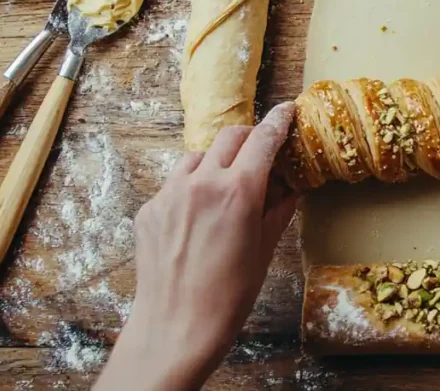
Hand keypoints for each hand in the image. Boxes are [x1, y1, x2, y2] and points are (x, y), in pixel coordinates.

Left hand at [95, 104, 298, 390]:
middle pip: (230, 136)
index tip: (287, 110)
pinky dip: (191, 188)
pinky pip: (174, 183)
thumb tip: (290, 186)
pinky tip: (198, 218)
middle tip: (260, 155)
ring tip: (225, 190)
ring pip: (198, 156)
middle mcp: (201, 183)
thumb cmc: (229, 295)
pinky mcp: (149, 209)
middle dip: (249, 140)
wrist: (176, 328)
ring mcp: (169, 194)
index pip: (263, 139)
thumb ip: (278, 208)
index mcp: (237, 191)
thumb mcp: (264, 248)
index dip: (278, 121)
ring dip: (217, 162)